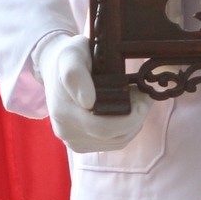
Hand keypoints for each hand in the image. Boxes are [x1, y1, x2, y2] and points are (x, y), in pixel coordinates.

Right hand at [35, 32, 150, 153]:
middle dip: (136, 117)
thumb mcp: (71, 55)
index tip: (143, 95)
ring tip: (139, 102)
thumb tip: (88, 102)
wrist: (54, 67)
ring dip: (134, 124)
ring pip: (115, 141)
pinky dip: (126, 130)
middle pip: (112, 136)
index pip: (102, 127)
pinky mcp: (81, 144)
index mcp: (63, 111)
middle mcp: (66, 130)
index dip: (130, 116)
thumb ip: (75, 74)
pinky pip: (112, 143)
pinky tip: (129, 113)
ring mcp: (73, 140)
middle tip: (146, 96)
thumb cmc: (68, 57)